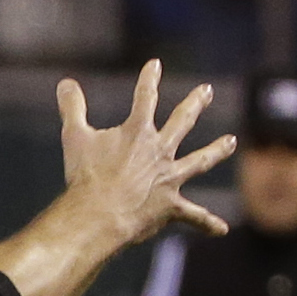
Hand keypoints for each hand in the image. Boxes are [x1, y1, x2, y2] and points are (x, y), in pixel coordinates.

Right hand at [56, 59, 234, 246]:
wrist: (99, 214)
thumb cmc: (86, 176)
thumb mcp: (74, 137)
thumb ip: (73, 108)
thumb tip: (65, 82)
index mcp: (138, 132)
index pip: (145, 98)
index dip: (149, 80)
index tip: (155, 65)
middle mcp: (160, 151)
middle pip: (182, 121)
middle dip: (194, 104)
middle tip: (207, 91)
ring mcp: (169, 179)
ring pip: (198, 161)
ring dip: (216, 151)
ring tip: (231, 142)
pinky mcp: (170, 207)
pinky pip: (193, 215)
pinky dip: (207, 223)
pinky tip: (222, 230)